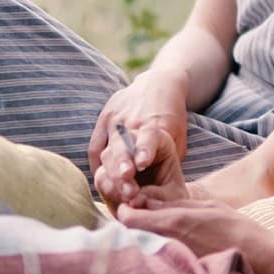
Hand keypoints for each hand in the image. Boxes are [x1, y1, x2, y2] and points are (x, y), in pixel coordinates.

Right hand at [89, 69, 190, 206]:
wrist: (158, 84)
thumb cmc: (172, 117)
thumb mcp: (178, 137)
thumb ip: (169, 159)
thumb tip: (160, 189)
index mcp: (153, 123)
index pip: (147, 136)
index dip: (144, 150)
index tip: (142, 164)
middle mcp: (131, 120)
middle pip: (122, 146)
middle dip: (121, 167)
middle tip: (124, 187)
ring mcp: (115, 119)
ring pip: (106, 147)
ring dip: (107, 170)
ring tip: (108, 189)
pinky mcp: (104, 118)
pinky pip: (94, 146)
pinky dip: (96, 163)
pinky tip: (100, 178)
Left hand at [116, 197, 273, 273]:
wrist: (262, 262)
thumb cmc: (239, 230)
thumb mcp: (209, 207)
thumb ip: (176, 203)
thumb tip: (146, 200)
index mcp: (174, 221)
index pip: (128, 218)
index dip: (126, 212)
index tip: (130, 209)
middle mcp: (168, 243)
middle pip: (131, 237)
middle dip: (131, 230)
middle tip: (141, 226)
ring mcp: (172, 263)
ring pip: (142, 252)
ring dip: (142, 245)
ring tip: (155, 241)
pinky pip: (157, 267)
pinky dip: (156, 260)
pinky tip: (166, 258)